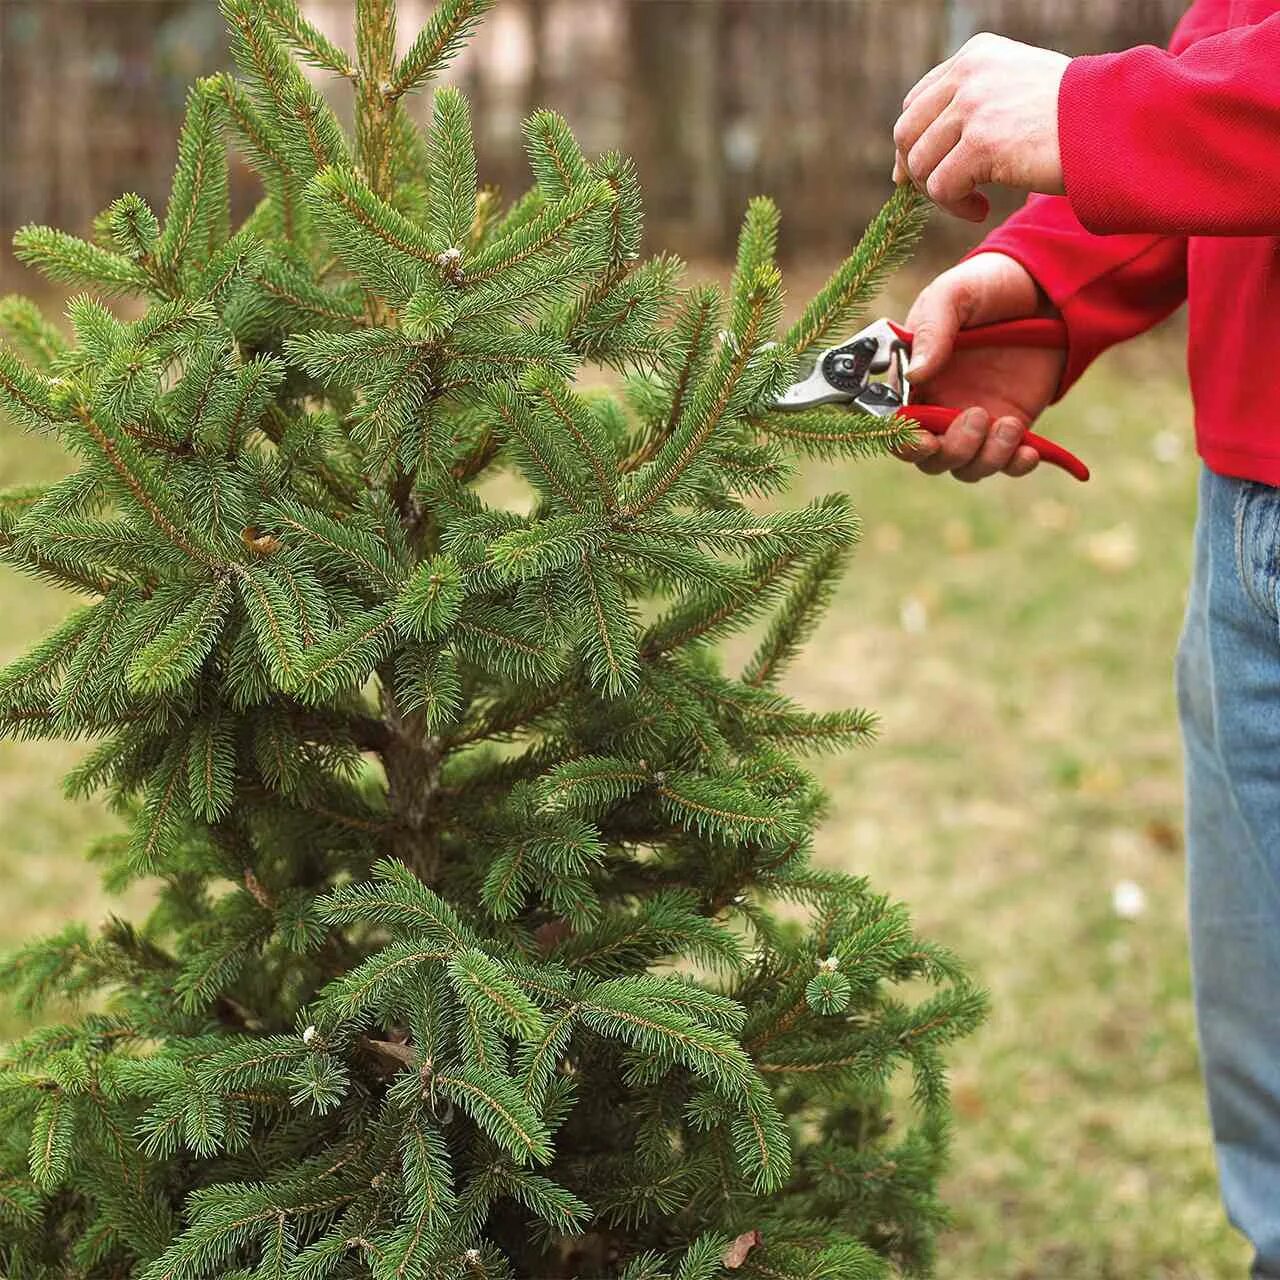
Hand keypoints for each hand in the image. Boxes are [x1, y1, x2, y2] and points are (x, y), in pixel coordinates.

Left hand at [891, 33, 1069, 221]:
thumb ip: (965, 113)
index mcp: (975, 55)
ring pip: (920, 164)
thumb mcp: (1013, 95)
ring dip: (941, 195)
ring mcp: (975, 106)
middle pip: (907, 133)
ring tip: (973, 202)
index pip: (916, 102)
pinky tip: (980, 209)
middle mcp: (970, 73)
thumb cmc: (1070, 120)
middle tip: (948, 193)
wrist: (1115, 124)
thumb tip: (902, 166)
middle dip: (918, 171)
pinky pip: (941, 188)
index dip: (914, 144)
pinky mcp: (982, 142)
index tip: (927, 173)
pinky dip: (955, 207)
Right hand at [895, 252, 1066, 481]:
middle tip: (976, 416)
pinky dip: (1015, 465)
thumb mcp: (954, 295)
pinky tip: (1029, 449)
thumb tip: (915, 374)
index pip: (895, 427)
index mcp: (913, 382)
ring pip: (965, 467)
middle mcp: (938, 408)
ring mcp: (974, 421)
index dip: (904, 442)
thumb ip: (932, 329)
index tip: (925, 440)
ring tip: (1008, 424)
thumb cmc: (986, 286)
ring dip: (985, 457)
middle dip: (949, 451)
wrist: (1044, 288)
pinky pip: (1006, 464)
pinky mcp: (1010, 426)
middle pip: (929, 458)